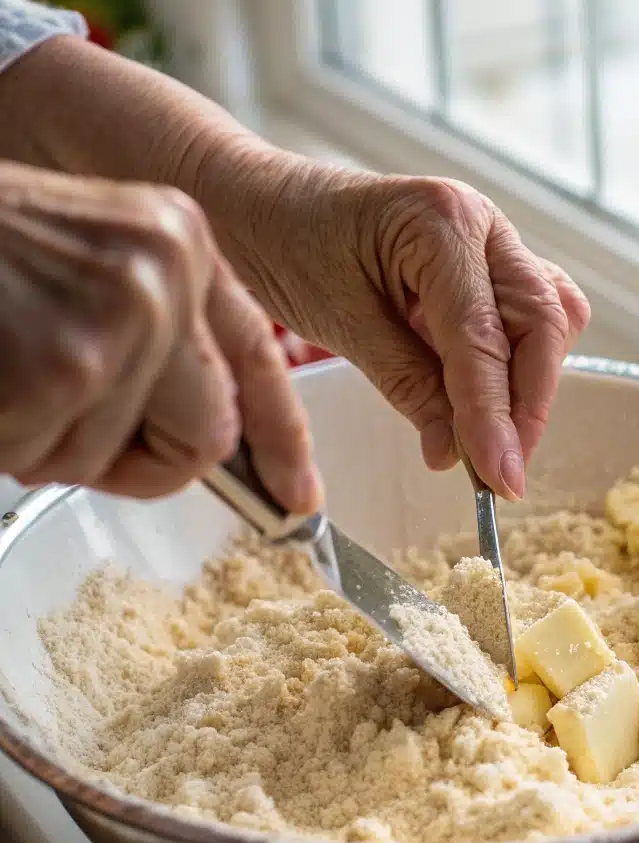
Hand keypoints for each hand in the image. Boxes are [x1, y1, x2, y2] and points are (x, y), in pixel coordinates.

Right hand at [0, 161, 319, 511]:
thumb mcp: (92, 265)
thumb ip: (163, 338)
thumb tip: (217, 440)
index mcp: (179, 239)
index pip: (259, 357)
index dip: (283, 437)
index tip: (298, 496)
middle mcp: (167, 270)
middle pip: (209, 430)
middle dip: (143, 452)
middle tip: (61, 405)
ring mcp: (124, 316)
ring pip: (127, 456)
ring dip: (59, 442)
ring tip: (9, 368)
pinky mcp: (66, 366)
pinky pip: (60, 461)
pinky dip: (14, 443)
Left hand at [233, 162, 589, 499]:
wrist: (261, 205)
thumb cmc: (286, 245)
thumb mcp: (340, 322)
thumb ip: (408, 385)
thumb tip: (453, 453)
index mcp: (442, 223)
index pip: (485, 338)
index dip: (494, 416)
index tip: (498, 479)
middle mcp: (482, 224)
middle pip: (544, 325)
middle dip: (527, 407)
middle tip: (503, 474)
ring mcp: (492, 241)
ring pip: (551, 321)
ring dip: (530, 386)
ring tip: (494, 443)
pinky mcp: (487, 265)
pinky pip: (530, 317)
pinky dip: (518, 365)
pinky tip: (488, 401)